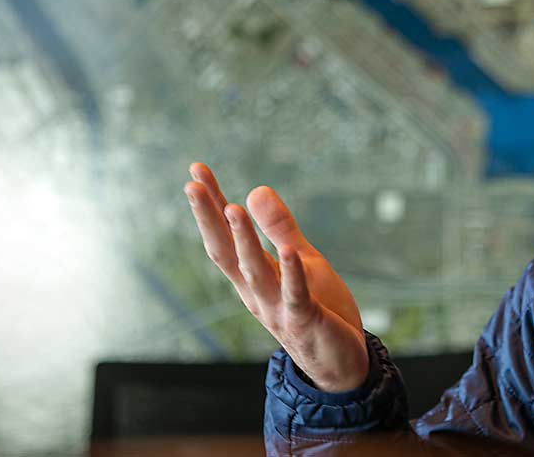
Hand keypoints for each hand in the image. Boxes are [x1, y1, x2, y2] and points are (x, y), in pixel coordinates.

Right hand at [184, 162, 368, 391]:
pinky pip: (295, 295)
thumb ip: (280, 229)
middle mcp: (256, 292)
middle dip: (209, 219)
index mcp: (252, 277)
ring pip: (255, 272)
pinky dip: (291, 274)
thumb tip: (254, 190)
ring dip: (244, 241)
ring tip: (232, 207)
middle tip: (192, 185)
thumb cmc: (318, 308)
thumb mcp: (301, 258)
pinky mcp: (304, 320)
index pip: (225, 236)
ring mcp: (277, 308)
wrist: (340, 363)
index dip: (210, 204)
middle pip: (226, 252)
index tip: (196, 170)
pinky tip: (289, 251)